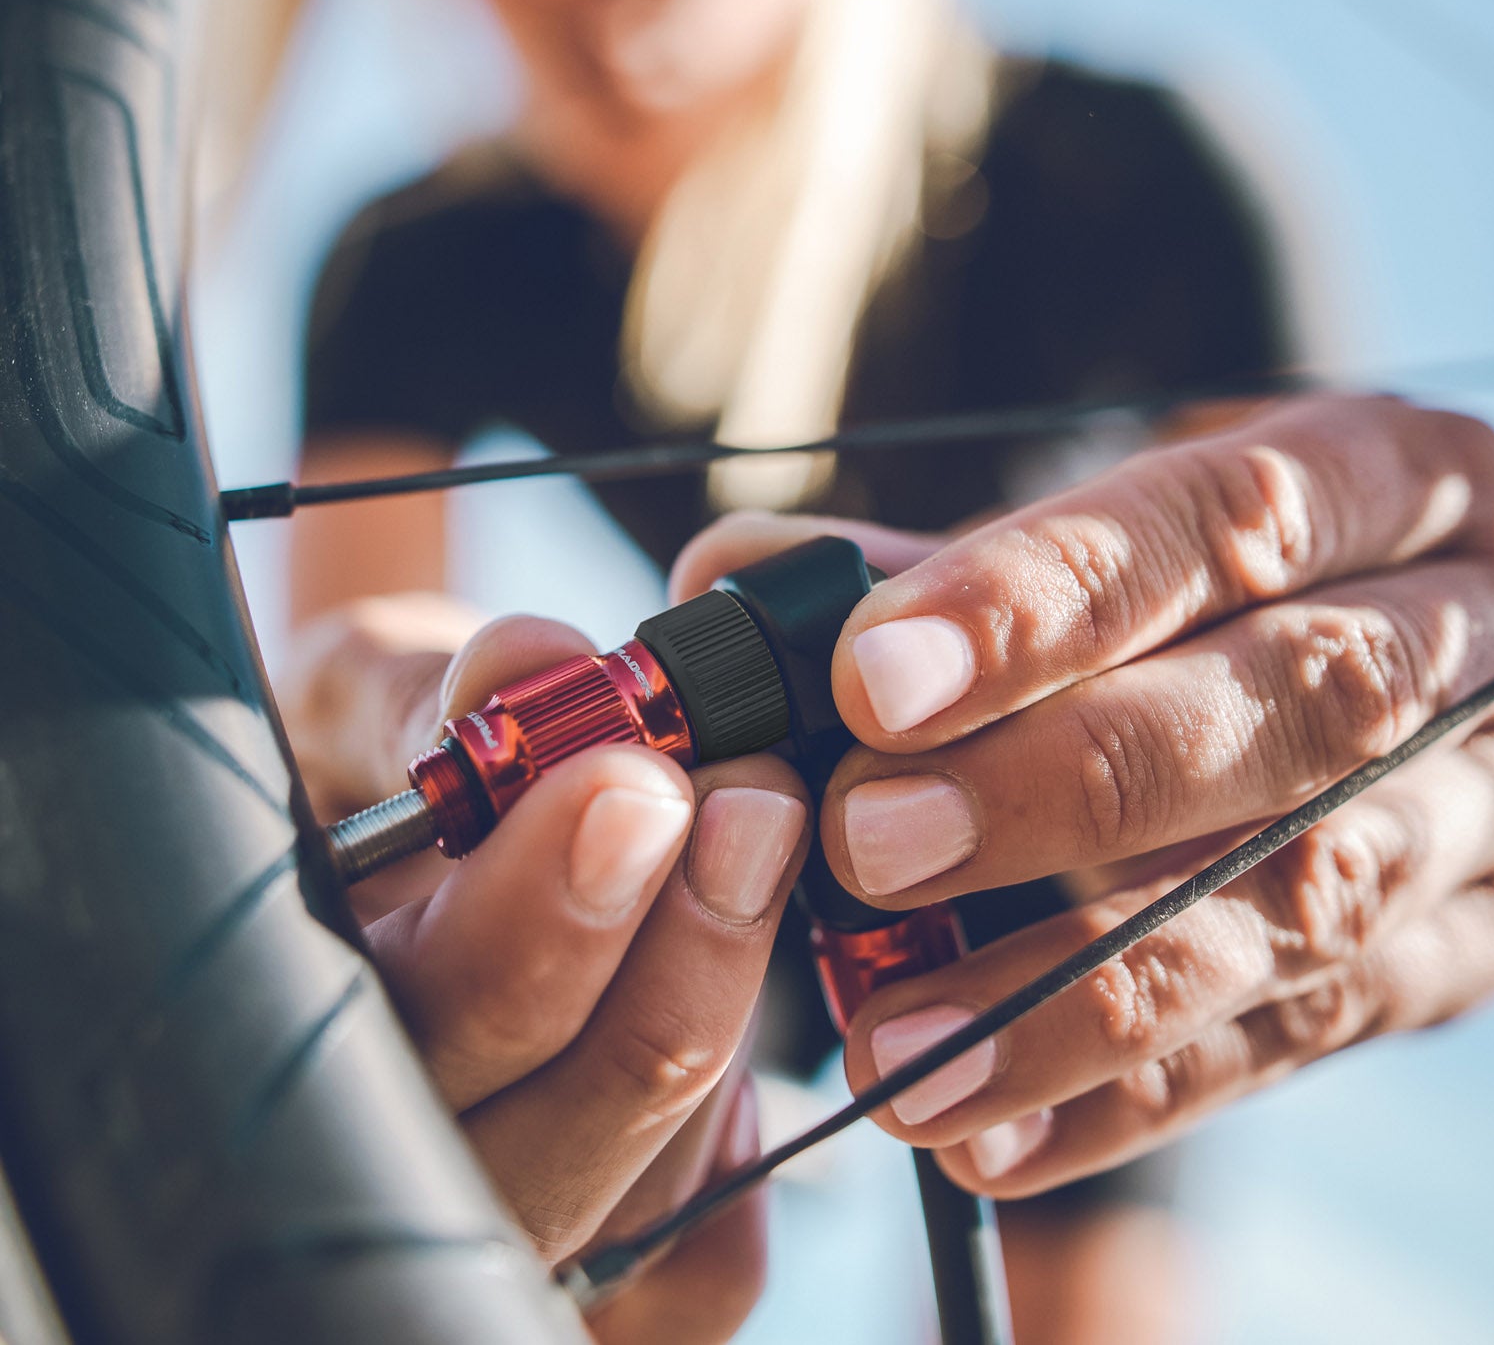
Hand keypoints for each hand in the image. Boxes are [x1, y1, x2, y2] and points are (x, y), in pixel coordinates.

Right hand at [298, 612, 809, 1342]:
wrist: (418, 824)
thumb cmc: (374, 759)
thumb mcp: (367, 692)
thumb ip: (428, 685)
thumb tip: (534, 665)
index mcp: (282, 1020)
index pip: (395, 1037)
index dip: (528, 930)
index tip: (633, 786)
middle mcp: (377, 1165)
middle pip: (538, 1153)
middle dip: (668, 968)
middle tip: (748, 801)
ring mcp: (497, 1233)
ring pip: (640, 1198)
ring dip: (721, 999)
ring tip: (758, 834)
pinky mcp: (610, 1280)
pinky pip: (706, 1249)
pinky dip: (742, 1117)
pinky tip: (719, 968)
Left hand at [674, 394, 1493, 1195]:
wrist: (1443, 663)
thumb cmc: (1234, 577)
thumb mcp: (1132, 521)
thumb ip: (944, 554)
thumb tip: (734, 576)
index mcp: (1379, 480)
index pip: (1219, 521)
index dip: (1043, 601)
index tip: (870, 677)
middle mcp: (1458, 638)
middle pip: (1294, 705)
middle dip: (1071, 782)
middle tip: (871, 840)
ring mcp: (1479, 815)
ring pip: (1310, 904)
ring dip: (1086, 987)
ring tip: (900, 1046)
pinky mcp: (1451, 959)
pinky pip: (1300, 1046)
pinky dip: (1130, 1099)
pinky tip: (986, 1134)